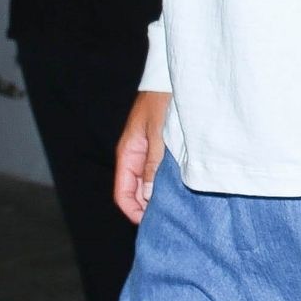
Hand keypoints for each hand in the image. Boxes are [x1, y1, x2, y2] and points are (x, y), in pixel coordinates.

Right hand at [114, 90, 169, 221]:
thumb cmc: (162, 100)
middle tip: (168, 219)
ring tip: (175, 208)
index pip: (122, 193)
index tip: (150, 223)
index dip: (133, 211)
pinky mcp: (160, 147)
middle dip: (147, 207)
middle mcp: (135, 155)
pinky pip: (158, 172)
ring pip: (147, 183)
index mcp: (128, 153)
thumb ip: (153, 163)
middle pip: (135, 192)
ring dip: (157, 196)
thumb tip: (147, 195)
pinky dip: (164, 183)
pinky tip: (179, 189)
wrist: (171, 77)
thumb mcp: (158, 132)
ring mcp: (147, 152)